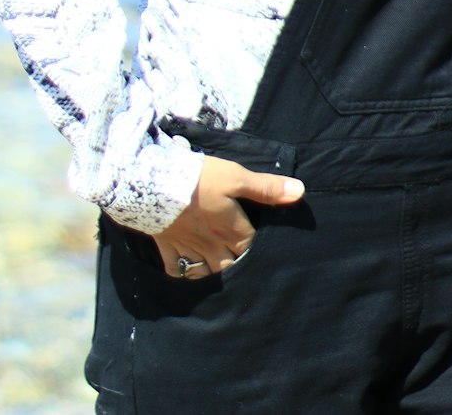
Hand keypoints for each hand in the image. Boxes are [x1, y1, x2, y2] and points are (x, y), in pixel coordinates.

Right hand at [152, 154, 304, 278]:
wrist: (152, 185)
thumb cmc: (198, 179)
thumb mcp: (236, 177)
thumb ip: (266, 188)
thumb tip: (300, 193)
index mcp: (231, 230)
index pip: (253, 247)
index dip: (260, 247)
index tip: (266, 246)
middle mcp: (212, 246)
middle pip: (232, 265)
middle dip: (240, 264)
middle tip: (246, 260)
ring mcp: (188, 250)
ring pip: (208, 272)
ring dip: (217, 272)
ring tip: (224, 267)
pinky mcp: (167, 248)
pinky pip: (178, 270)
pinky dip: (186, 273)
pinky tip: (191, 270)